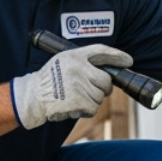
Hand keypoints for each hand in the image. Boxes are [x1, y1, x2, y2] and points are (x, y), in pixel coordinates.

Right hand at [12, 44, 133, 129]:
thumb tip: (108, 71)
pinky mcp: (79, 100)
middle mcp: (78, 67)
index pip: (101, 51)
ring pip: (100, 96)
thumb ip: (83, 62)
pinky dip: (86, 110)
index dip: (117, 55)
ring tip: (76, 97)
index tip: (128, 61)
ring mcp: (79, 84)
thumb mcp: (63, 61)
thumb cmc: (49, 80)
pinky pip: (94, 107)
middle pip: (106, 79)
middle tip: (90, 89)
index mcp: (74, 56)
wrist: (33, 97)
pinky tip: (74, 105)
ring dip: (92, 100)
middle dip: (102, 87)